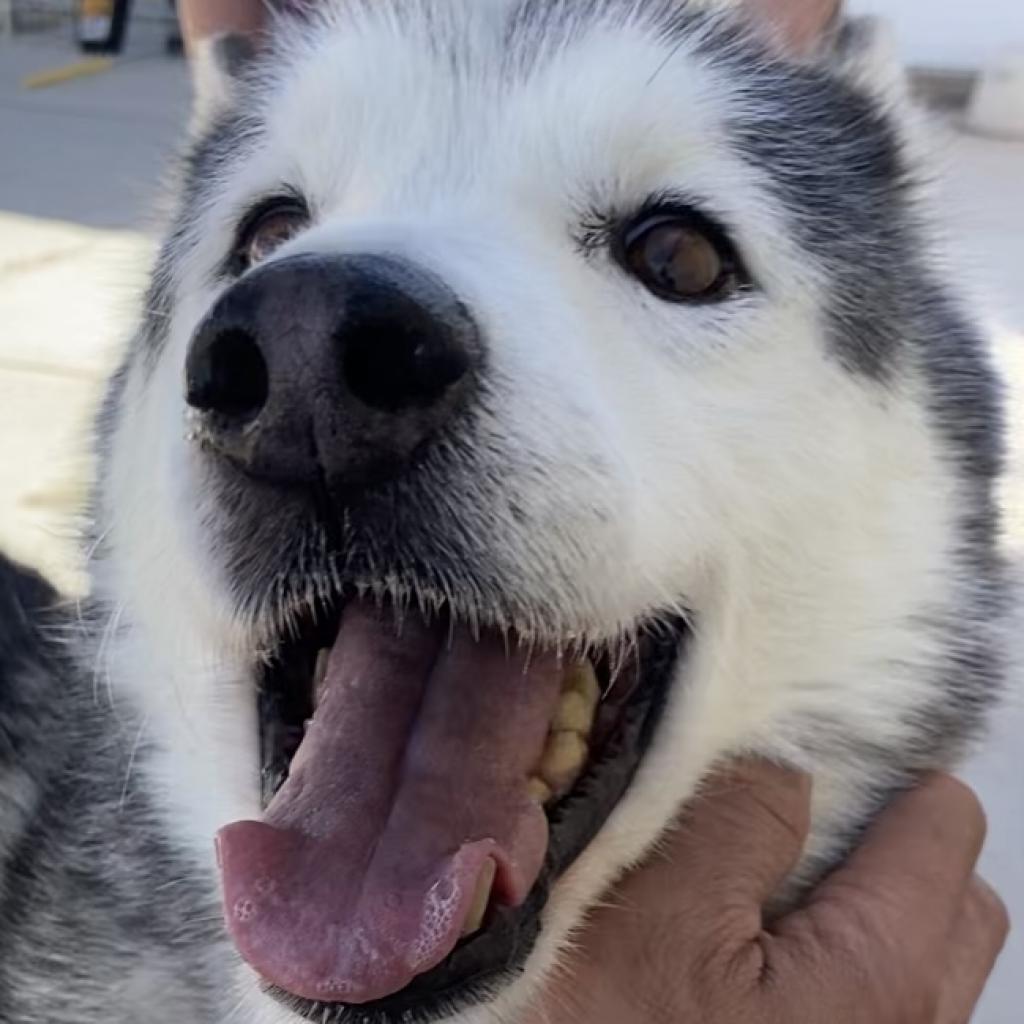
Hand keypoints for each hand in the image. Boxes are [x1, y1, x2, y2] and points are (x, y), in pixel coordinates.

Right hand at [532, 762, 1008, 1023]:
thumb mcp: (658, 905)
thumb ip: (739, 812)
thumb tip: (781, 755)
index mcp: (880, 974)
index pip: (942, 826)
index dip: (886, 767)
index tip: (819, 739)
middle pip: (953, 900)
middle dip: (891, 839)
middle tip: (792, 811)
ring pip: (912, 952)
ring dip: (853, 898)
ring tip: (757, 876)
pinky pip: (862, 991)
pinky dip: (825, 946)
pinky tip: (741, 937)